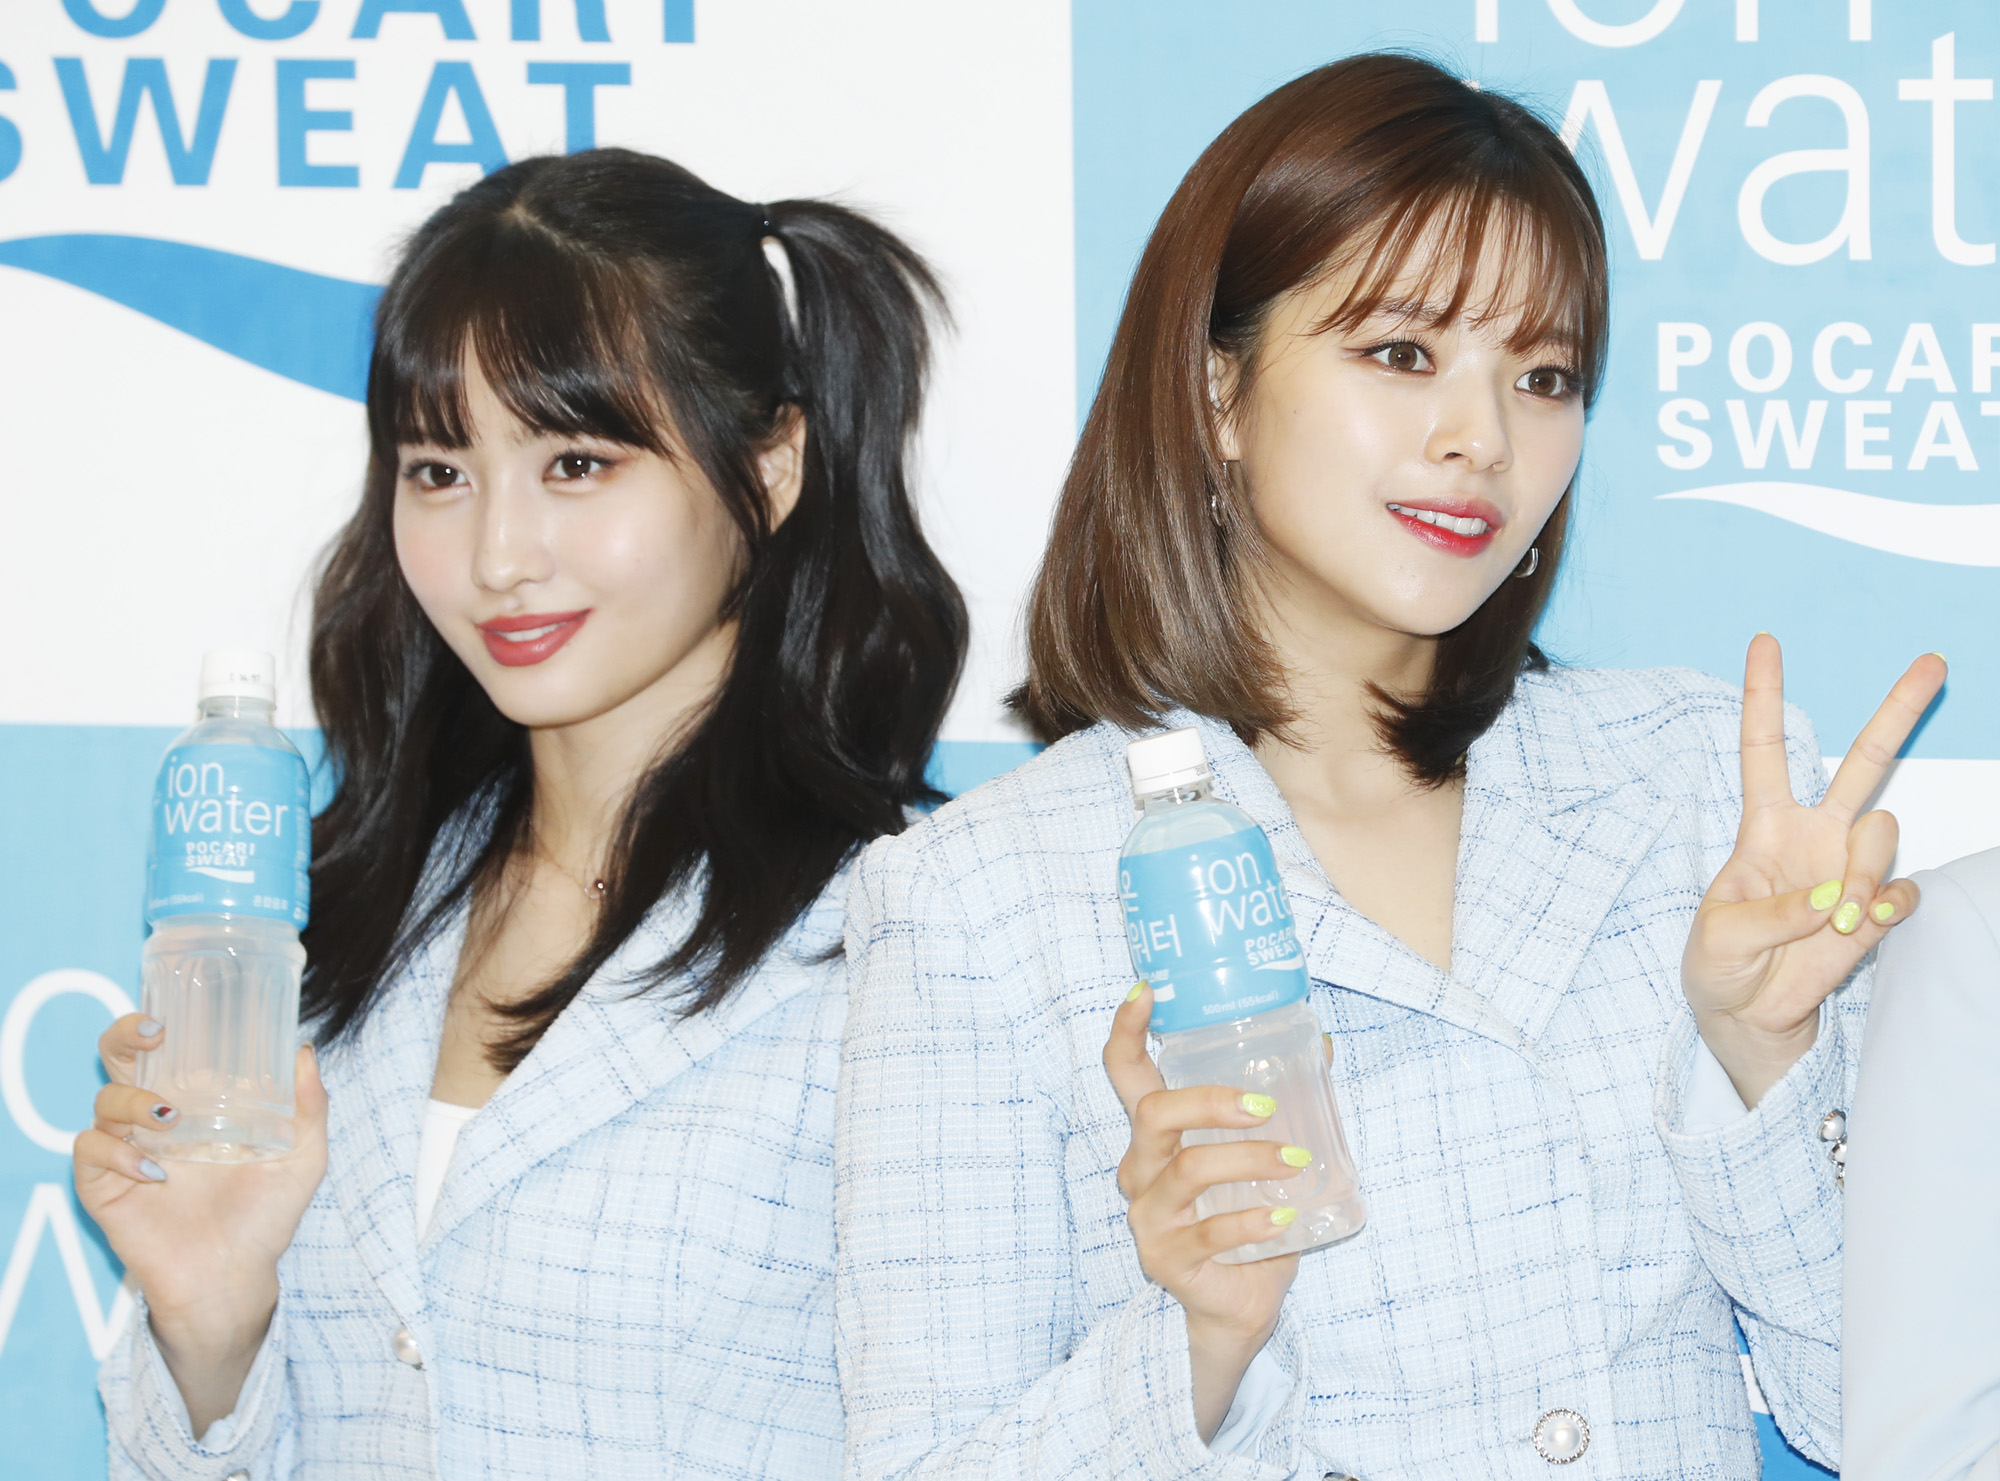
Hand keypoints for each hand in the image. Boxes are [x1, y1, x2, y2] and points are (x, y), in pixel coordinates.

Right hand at [73, 1014, 327, 1435]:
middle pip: (120, 1060)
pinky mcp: (106, 1186)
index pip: (170, 1048)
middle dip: (123, 1038)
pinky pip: (89, 1152)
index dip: (161, 1023)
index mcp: (200, 1102)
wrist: (234, 1278)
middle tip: (151, 1035)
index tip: (171, 1015)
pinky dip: (114, 1153)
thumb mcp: (302, 1159)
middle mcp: (158, 1118)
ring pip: (104, 1101)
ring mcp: (129, 1150)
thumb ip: (309, 1108)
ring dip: (131, 1100)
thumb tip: (304, 1050)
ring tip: (168, 1118)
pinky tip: (153, 1169)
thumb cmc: (266, 1216)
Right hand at [1103, 984, 1312, 1441]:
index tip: (1146, 990)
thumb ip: (1282, 1107)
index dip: (1126, 1029)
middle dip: (1209, 1100)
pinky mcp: (1167, 1259)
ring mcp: (1149, 1216)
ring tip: (1297, 1165)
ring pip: (1187, 1170)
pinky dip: (1252, 1222)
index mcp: (1156, 1134)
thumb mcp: (1259, 1157)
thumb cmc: (1244, 1220)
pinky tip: (1285, 1218)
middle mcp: (1140, 1169)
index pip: (1124, 1072)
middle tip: (1265, 1105)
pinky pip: (1210, 1233)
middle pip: (1153, 1113)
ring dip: (1248, 1161)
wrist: (1236, 1307)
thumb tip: (1322, 1043)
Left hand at [1683, 635, 1945, 1105]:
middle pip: (1863, 760)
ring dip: (1862, 874)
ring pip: (1883, 832)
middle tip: (1933, 662)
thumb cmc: (1718, 965)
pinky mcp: (1875, 909)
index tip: (1763, 640)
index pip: (1763, 748)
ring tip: (1836, 918)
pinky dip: (1884, 906)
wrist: (1747, 1016)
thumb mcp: (1718, 936)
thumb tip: (1828, 899)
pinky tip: (1862, 924)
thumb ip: (1769, 914)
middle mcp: (1814, 835)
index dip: (1763, 696)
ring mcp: (1849, 869)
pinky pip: (1899, 891)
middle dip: (1899, 711)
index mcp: (1763, 826)